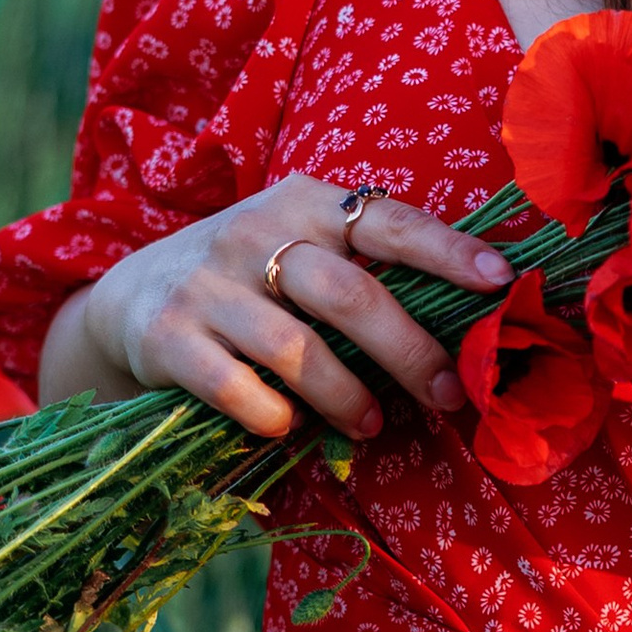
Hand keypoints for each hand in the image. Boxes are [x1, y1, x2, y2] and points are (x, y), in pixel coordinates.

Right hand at [40, 183, 514, 442]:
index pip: (388, 222)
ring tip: (373, 424)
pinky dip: (278, 418)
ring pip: (298, 351)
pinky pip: (240, 390)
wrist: (131, 293)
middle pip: (350, 295)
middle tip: (447, 394)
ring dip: (348, 398)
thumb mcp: (300, 242)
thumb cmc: (250, 274)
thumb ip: (365, 263)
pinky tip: (294, 429)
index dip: (447, 250)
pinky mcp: (169, 337)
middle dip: (409, 351)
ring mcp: (208, 285)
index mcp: (305, 202)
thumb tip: (468, 313)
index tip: (500, 281)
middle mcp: (254, 233)